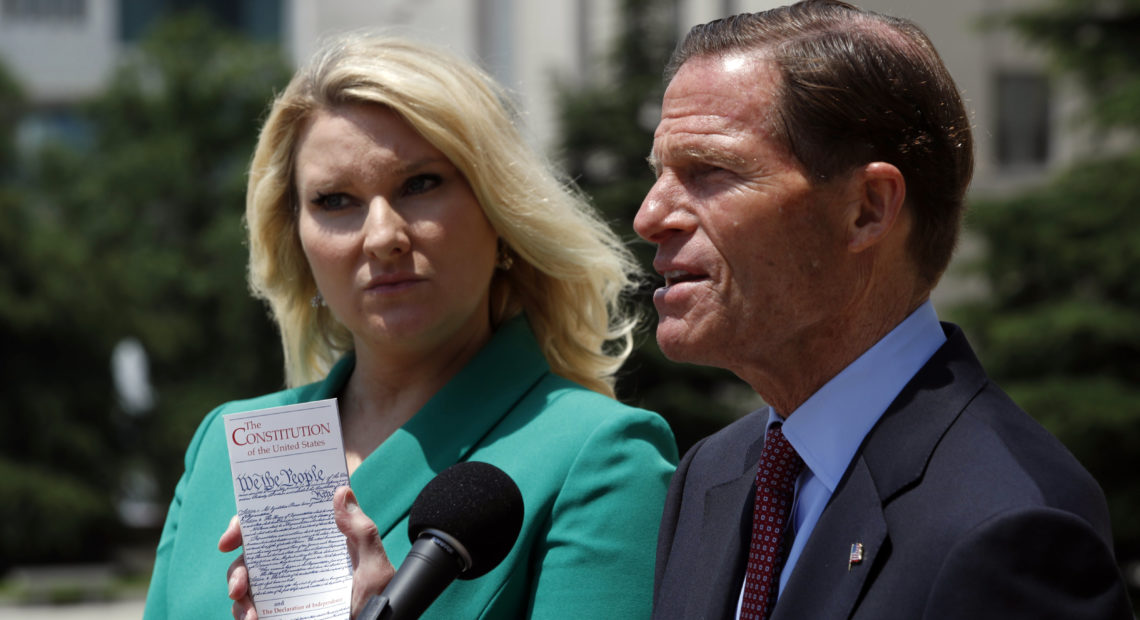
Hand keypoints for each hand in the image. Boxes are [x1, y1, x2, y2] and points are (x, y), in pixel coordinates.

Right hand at [217, 488, 395, 619]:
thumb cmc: (378, 594)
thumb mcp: (374, 564)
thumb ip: (362, 530)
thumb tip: (342, 491)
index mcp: (310, 543)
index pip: (272, 525)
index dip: (244, 525)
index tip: (231, 538)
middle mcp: (292, 563)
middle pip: (250, 556)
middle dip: (236, 570)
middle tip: (239, 586)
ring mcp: (283, 589)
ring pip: (245, 586)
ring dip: (239, 599)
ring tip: (249, 614)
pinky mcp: (280, 612)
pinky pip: (251, 610)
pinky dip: (246, 615)